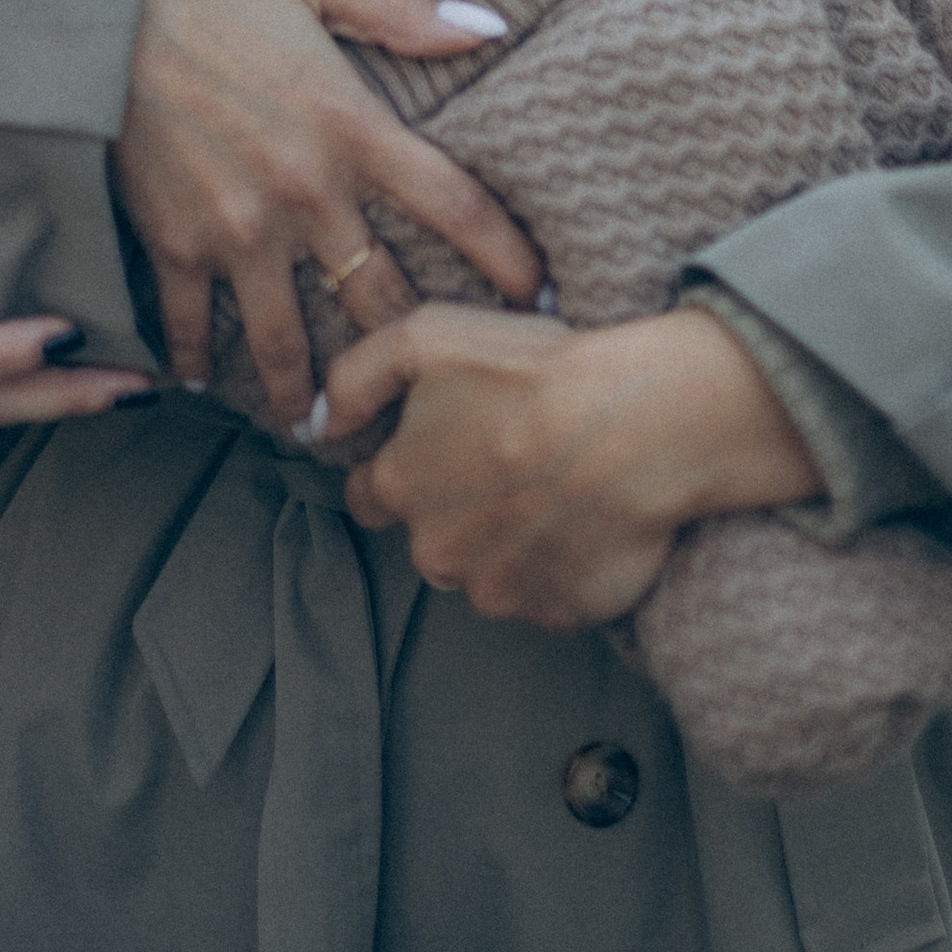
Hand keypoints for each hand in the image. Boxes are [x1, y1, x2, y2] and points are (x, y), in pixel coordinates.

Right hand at [114, 0, 545, 431]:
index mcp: (352, 127)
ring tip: (327, 430)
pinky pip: (195, 325)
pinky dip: (199, 362)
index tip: (542, 297)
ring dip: (312, 395)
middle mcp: (306, 194)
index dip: (508, 257)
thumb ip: (402, 14)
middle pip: (383, 300)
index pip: (455, 205)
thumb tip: (492, 23)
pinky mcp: (177, 246)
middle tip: (440, 397)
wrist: (97, 21)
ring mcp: (239, 231)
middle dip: (416, 354)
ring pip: (290, 341)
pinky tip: (206, 384)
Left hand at [324, 303, 822, 629]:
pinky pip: (547, 596)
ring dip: (506, 544)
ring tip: (552, 490)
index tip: (438, 450)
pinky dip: (559, 568)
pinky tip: (585, 520)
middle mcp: (438, 552)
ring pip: (486, 573)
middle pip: (431, 539)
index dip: (399, 470)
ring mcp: (500, 591)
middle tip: (507, 462)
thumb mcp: (427, 338)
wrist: (636, 424)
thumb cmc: (532, 372)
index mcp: (402, 488)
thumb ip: (356, 377)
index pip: (370, 497)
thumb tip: (315, 423)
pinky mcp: (559, 613)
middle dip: (454, 511)